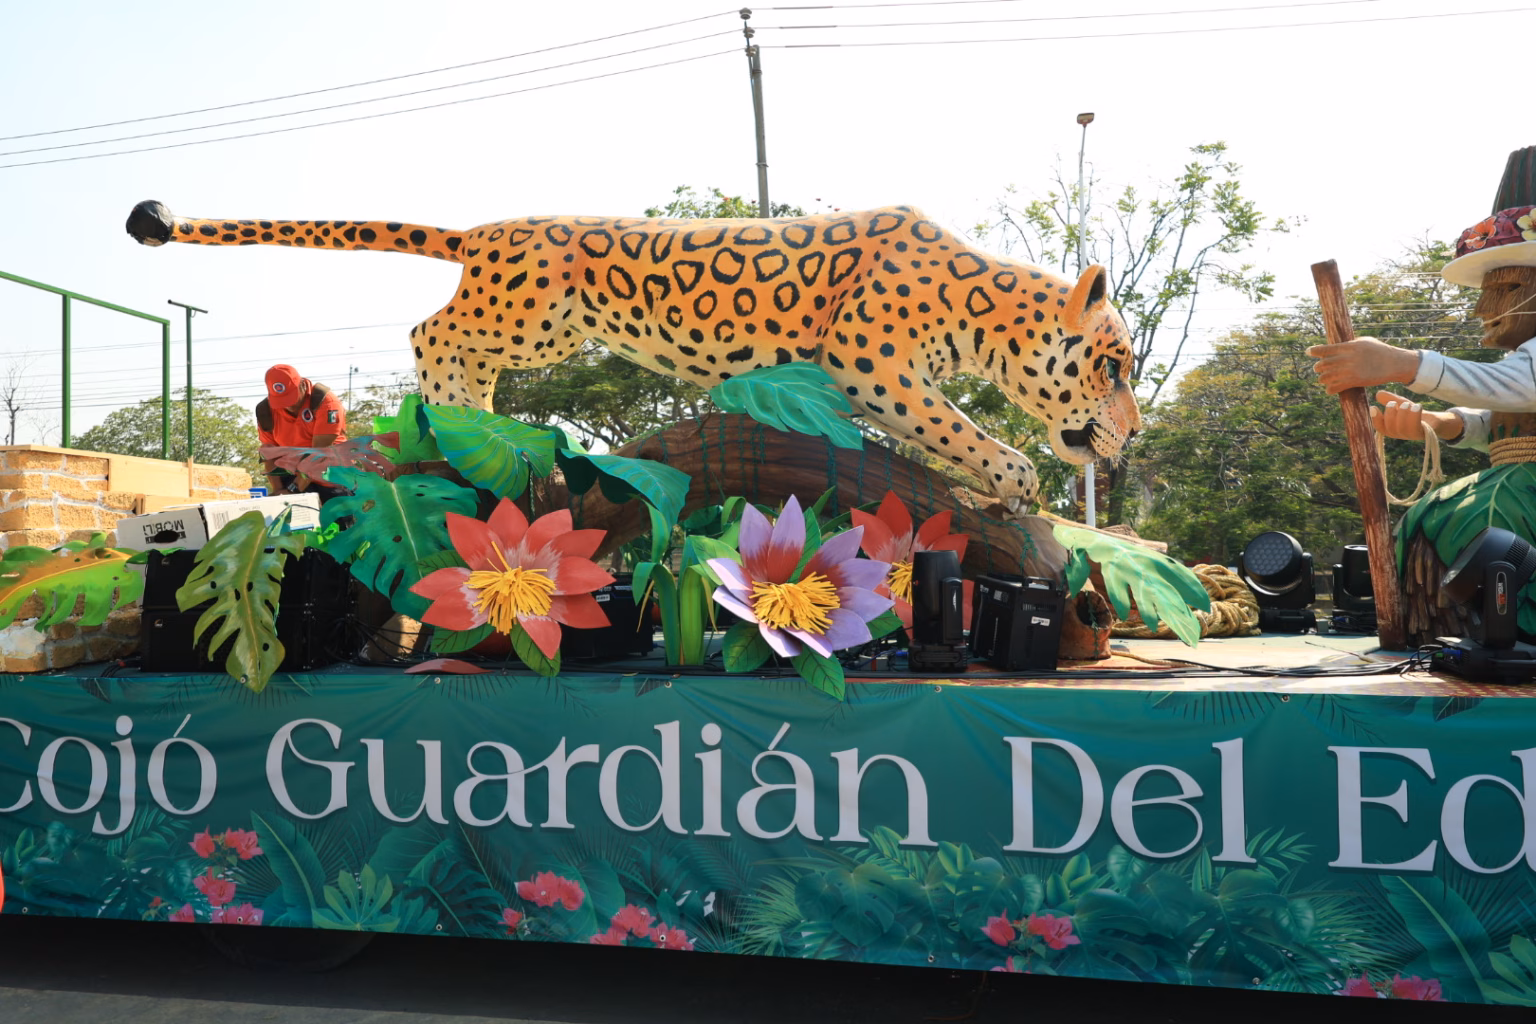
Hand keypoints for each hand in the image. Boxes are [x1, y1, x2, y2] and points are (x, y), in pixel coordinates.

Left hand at [1306, 337, 1420, 394]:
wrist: (1394, 363)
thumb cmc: (1380, 350)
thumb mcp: (1365, 341)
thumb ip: (1349, 344)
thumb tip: (1337, 346)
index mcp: (1349, 347)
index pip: (1326, 349)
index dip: (1315, 351)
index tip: (1308, 352)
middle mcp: (1347, 358)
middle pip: (1323, 364)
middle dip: (1318, 367)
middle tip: (1318, 369)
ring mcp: (1349, 370)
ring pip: (1326, 377)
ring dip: (1323, 379)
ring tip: (1324, 379)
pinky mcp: (1354, 381)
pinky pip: (1335, 387)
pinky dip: (1330, 389)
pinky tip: (1330, 389)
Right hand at [1369, 390, 1462, 442]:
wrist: (1436, 421)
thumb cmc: (1416, 413)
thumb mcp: (1402, 404)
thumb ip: (1390, 399)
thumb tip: (1378, 393)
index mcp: (1392, 429)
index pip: (1380, 427)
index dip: (1375, 419)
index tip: (1373, 407)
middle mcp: (1401, 434)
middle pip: (1390, 428)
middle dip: (1390, 414)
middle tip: (1393, 403)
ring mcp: (1412, 436)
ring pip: (1402, 428)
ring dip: (1403, 414)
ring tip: (1408, 404)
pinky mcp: (1424, 434)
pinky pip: (1416, 427)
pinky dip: (1414, 416)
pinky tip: (1416, 406)